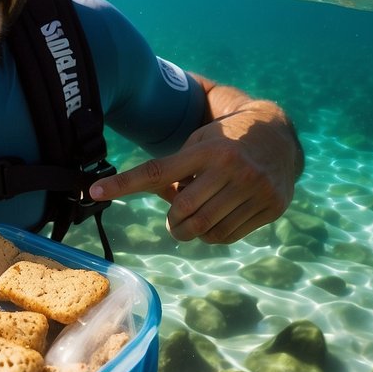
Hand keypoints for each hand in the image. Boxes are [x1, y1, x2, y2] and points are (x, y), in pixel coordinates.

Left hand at [90, 100, 301, 242]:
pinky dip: (213, 235)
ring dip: (192, 230)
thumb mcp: (198, 144)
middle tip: (175, 218)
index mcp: (207, 149)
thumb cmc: (225, 141)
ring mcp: (254, 188)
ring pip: (205, 229)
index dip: (124, 184)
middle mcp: (232, 168)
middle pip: (182, 211)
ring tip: (198, 215)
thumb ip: (173, 170)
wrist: (278, 136)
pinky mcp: (270, 205)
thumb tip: (152, 196)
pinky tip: (218, 218)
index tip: (94, 191)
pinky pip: (228, 236)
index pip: (156, 171)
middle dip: (173, 221)